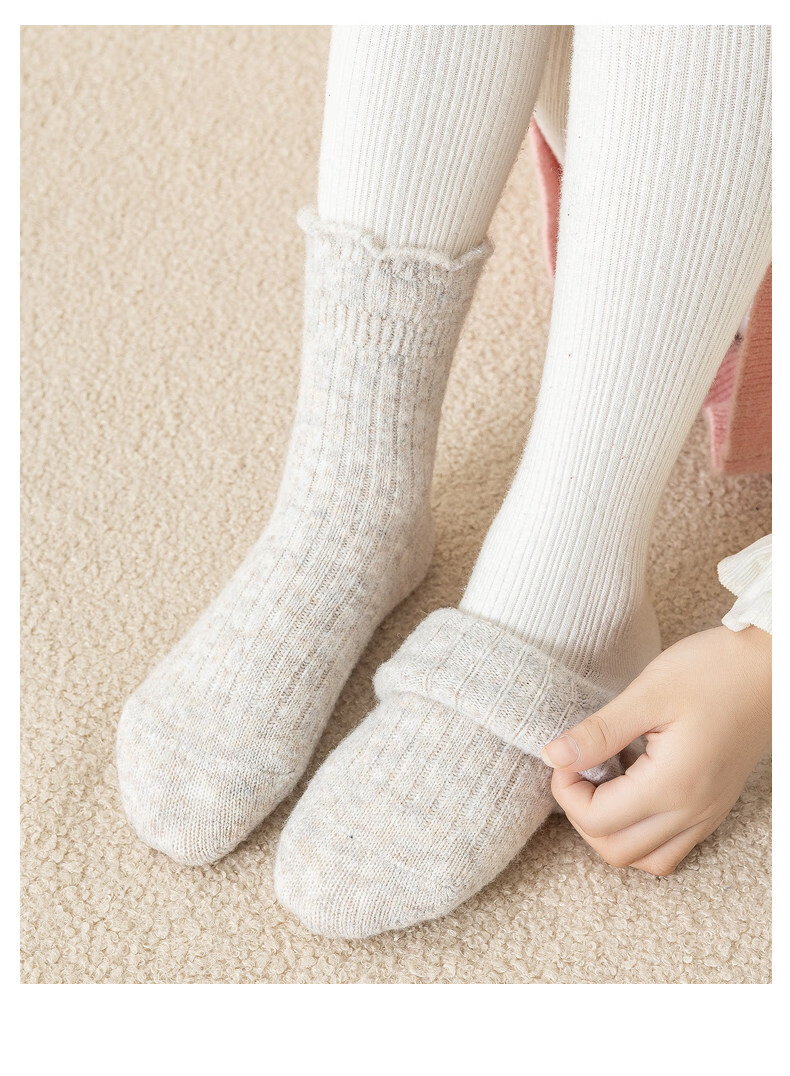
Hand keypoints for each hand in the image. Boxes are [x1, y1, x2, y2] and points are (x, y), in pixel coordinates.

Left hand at [543, 625, 770, 875]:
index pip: (597, 821)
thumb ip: (599, 732)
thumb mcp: (648, 693)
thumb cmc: (714, 670)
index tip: (565, 756)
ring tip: (603, 780)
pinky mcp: (712, 807)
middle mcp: (692, 812)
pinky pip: (669, 847)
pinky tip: (631, 787)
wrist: (768, 666)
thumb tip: (554, 756)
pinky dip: (640, 832)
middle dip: (582, 815)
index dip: (566, 791)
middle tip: (579, 768)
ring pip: (643, 859)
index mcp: (673, 786)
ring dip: (609, 831)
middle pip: (615, 851)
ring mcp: (706, 815)